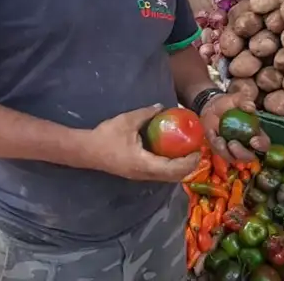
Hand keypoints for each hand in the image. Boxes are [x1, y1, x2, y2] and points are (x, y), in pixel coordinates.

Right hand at [85, 104, 200, 182]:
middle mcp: (145, 174)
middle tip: (197, 150)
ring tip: (187, 152)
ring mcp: (140, 176)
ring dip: (179, 167)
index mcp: (144, 164)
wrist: (85, 151)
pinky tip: (172, 153)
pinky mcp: (137, 173)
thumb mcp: (127, 121)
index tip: (198, 150)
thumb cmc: (106, 136)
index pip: (173, 168)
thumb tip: (162, 106)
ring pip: (166, 177)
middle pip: (173, 177)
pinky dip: (170, 166)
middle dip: (188, 166)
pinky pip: (159, 173)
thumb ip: (146, 114)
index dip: (188, 162)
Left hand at [200, 93, 270, 162]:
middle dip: (242, 153)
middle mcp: (247, 144)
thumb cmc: (230, 104)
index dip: (261, 145)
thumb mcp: (237, 99)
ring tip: (219, 139)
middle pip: (249, 157)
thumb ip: (244, 101)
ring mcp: (233, 149)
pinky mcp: (221, 149)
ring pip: (233, 158)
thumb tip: (251, 107)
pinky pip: (219, 153)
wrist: (213, 107)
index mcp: (256, 133)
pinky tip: (211, 133)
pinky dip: (215, 145)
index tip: (254, 141)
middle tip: (232, 143)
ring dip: (226, 152)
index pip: (264, 144)